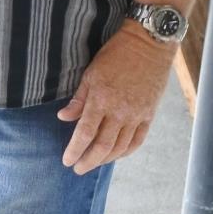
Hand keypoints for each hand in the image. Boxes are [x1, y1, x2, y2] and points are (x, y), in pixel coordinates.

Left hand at [56, 25, 174, 173]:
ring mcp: (136, 115)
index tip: (67, 161)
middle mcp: (120, 112)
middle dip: (88, 161)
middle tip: (78, 169)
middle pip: (102, 146)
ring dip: (105, 159)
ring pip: (120, 147)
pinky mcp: (149, 115)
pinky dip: (125, 152)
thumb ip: (78, 99)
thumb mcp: (91, 73)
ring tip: (94, 163)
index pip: (85, 133)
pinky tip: (115, 154)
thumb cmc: (116, 55)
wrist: (149, 45)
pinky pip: (137, 141)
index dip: (75, 150)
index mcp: (101, 100)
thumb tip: (63, 117)